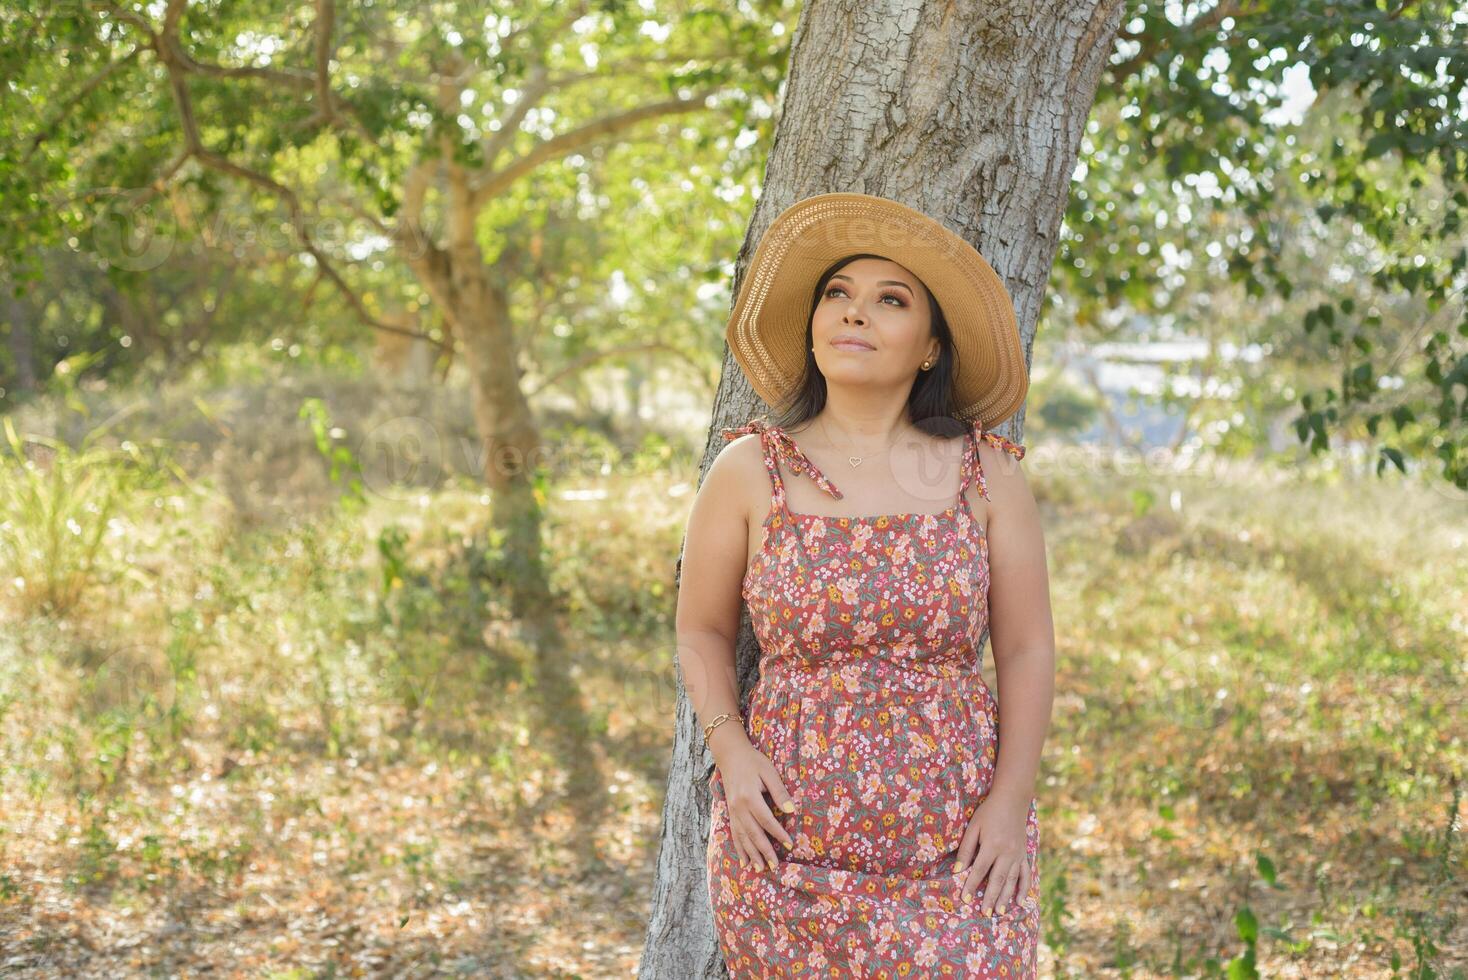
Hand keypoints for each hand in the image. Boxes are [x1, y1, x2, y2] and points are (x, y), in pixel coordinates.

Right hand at [715, 743, 797, 871]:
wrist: (731, 756)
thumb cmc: (754, 762)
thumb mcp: (769, 772)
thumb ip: (780, 792)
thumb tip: (792, 811)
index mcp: (750, 797)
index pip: (766, 820)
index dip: (778, 834)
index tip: (790, 845)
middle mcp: (739, 807)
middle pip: (754, 833)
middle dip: (765, 851)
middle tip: (775, 866)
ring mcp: (732, 812)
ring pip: (743, 837)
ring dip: (752, 855)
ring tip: (760, 869)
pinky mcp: (730, 813)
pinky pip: (734, 834)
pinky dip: (740, 849)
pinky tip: (744, 861)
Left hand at [953, 791, 1032, 914]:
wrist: (1012, 800)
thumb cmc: (988, 812)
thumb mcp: (973, 827)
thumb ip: (966, 849)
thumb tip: (957, 870)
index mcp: (992, 845)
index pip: (979, 870)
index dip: (971, 885)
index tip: (965, 899)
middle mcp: (1007, 852)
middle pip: (997, 879)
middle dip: (990, 897)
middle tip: (984, 913)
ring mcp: (1018, 854)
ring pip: (1012, 880)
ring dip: (1006, 897)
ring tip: (1000, 912)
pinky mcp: (1024, 854)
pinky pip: (1025, 874)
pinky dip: (1024, 888)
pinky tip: (1020, 901)